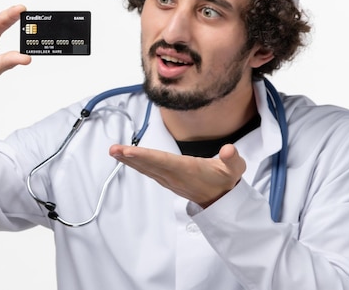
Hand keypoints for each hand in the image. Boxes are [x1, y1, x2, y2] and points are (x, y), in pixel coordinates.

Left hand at [109, 143, 245, 207]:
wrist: (222, 200)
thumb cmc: (225, 180)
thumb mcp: (235, 168)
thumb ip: (232, 159)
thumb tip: (229, 150)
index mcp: (187, 169)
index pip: (163, 161)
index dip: (145, 156)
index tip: (129, 152)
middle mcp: (174, 175)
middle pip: (149, 164)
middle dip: (130, 157)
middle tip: (113, 149)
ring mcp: (169, 179)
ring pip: (146, 168)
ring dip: (129, 160)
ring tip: (114, 151)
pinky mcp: (167, 179)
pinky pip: (148, 170)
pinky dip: (136, 163)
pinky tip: (126, 157)